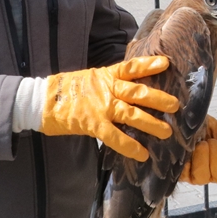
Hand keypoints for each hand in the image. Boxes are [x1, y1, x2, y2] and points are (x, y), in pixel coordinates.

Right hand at [41, 57, 179, 160]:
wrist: (40, 100)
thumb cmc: (65, 90)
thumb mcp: (90, 77)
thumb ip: (109, 80)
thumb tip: (128, 81)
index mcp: (106, 75)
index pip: (131, 67)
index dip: (149, 64)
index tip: (166, 62)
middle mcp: (106, 88)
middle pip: (137, 92)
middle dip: (159, 98)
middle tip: (176, 105)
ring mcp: (100, 106)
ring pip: (131, 113)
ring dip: (151, 123)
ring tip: (167, 132)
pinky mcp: (92, 123)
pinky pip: (114, 136)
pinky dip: (130, 146)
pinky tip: (142, 154)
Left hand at [180, 116, 216, 184]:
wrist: (180, 118)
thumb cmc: (200, 126)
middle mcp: (212, 172)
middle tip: (211, 142)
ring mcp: (195, 175)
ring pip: (205, 177)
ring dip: (204, 158)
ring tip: (199, 144)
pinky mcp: (180, 174)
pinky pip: (188, 174)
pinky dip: (190, 160)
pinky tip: (189, 150)